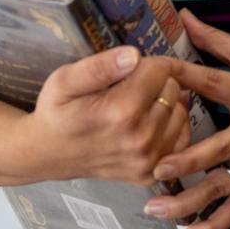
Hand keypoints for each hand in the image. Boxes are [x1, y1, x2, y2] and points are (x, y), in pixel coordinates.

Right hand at [22, 46, 195, 186]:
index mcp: (121, 113)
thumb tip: (134, 55)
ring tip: (138, 103)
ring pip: (181, 112)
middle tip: (129, 86)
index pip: (159, 70)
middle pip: (172, 89)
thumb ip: (100, 66)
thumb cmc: (56, 113)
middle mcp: (141, 139)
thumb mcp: (65, 80)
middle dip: (155, 81)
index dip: (145, 63)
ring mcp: (148, 160)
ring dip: (165, 102)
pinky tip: (149, 121)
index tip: (128, 68)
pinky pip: (181, 138)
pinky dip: (170, 125)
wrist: (48, 154)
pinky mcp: (151, 173)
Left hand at [144, 8, 229, 228]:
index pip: (213, 83)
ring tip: (155, 208)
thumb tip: (184, 16)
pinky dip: (215, 223)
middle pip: (217, 148)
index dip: (182, 79)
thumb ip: (218, 41)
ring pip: (221, 186)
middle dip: (186, 160)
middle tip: (154, 167)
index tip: (150, 77)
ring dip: (188, 201)